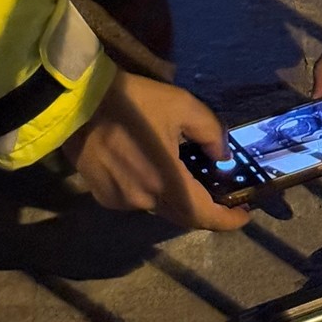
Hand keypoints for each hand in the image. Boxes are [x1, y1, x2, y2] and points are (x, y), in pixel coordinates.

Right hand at [62, 70, 249, 230]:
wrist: (76, 101)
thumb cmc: (133, 101)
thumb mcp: (183, 106)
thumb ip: (211, 133)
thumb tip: (222, 157)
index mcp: (167, 182)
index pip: (204, 216)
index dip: (228, 220)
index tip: (244, 213)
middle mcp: (145, 200)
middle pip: (184, 216)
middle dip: (206, 210)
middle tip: (223, 198)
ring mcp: (121, 201)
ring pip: (159, 207)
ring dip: (177, 197)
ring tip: (186, 176)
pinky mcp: (103, 196)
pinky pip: (137, 200)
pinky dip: (152, 191)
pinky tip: (151, 169)